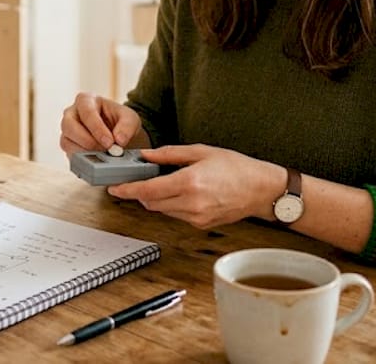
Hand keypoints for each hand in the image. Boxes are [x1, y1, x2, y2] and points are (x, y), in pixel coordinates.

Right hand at [59, 92, 143, 154]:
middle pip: (69, 125)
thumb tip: (119, 140)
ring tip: (103, 155)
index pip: (87, 112)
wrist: (118, 133)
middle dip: (88, 140)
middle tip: (105, 150)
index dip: (97, 128)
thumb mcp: (130, 119)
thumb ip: (127, 126)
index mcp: (85, 100)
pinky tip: (96, 160)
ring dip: (85, 151)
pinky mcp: (67, 145)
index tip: (110, 142)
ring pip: (66, 141)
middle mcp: (71, 113)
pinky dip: (82, 159)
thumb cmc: (120, 121)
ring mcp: (67, 130)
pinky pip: (69, 154)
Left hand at [107, 145, 285, 229]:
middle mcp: (191, 203)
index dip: (128, 190)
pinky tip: (182, 192)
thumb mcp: (201, 151)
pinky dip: (172, 204)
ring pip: (163, 211)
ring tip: (165, 182)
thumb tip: (146, 155)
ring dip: (157, 199)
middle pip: (151, 203)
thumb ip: (170, 154)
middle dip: (141, 193)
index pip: (148, 191)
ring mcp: (196, 217)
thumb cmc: (235, 167)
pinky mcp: (201, 225)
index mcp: (189, 182)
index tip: (114, 189)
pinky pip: (177, 215)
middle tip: (138, 180)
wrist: (261, 189)